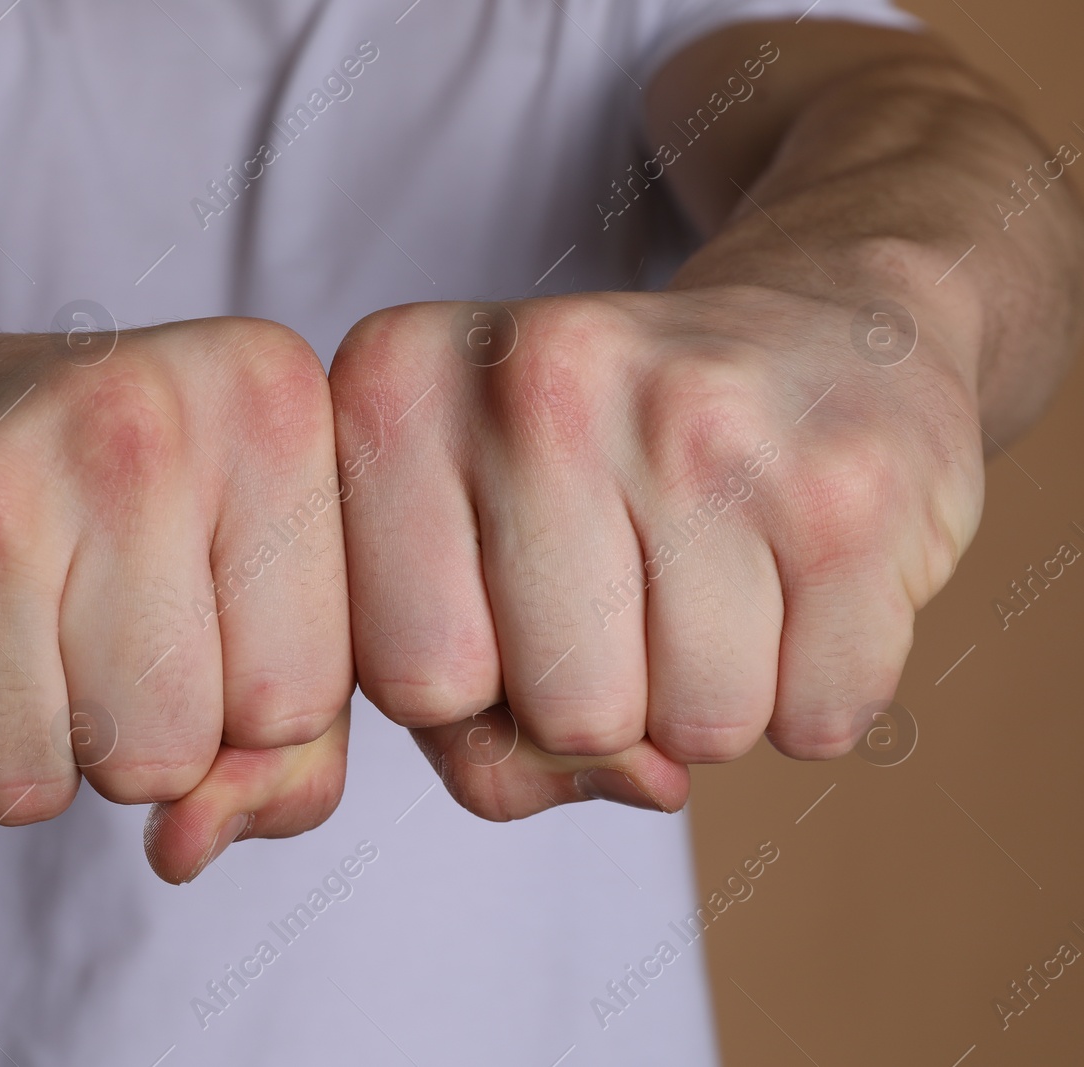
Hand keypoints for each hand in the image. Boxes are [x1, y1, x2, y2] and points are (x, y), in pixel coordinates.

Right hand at [0, 317, 352, 881]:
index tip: (166, 597)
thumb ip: (290, 737)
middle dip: (116, 729)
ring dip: (3, 742)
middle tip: (50, 604)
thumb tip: (188, 849)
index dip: (232, 700)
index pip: (306, 699)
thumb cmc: (69, 506)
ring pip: (35, 790)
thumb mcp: (225, 571)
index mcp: (263, 396)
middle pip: (174, 754)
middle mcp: (131, 422)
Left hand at [329, 286, 982, 817]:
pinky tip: (796, 577)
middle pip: (559, 713)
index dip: (472, 699)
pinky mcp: (848, 482)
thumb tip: (635, 778)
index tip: (505, 614)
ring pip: (696, 731)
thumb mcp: (470, 565)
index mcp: (396, 385)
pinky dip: (813, 692)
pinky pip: (819, 718)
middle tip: (631, 593)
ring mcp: (700, 418)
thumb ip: (465, 722)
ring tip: (714, 576)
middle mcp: (536, 378)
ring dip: (709, 702)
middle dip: (604, 708)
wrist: (819, 337)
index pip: (408, 679)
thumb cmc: (601, 480)